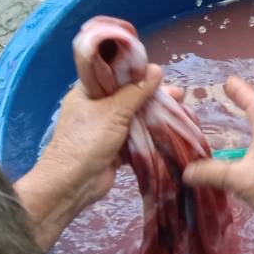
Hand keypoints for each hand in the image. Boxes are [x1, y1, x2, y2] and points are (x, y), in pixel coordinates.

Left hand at [17, 64, 166, 247]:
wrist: (73, 184)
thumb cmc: (87, 141)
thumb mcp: (113, 111)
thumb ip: (136, 92)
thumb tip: (157, 69)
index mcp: (87, 93)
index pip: (112, 75)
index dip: (135, 72)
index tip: (159, 72)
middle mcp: (95, 108)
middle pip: (128, 96)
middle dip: (153, 95)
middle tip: (178, 94)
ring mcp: (105, 129)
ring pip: (135, 116)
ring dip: (155, 114)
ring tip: (181, 109)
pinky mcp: (115, 148)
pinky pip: (137, 136)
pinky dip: (151, 133)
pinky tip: (171, 129)